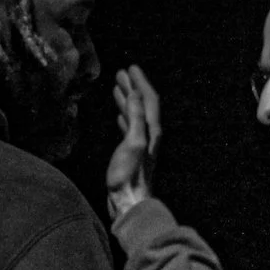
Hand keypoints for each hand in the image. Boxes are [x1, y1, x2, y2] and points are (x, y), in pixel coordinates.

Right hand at [108, 65, 160, 211]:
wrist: (129, 201)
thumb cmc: (130, 175)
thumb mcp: (133, 143)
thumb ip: (136, 118)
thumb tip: (135, 94)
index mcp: (151, 131)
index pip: (149, 100)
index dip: (140, 82)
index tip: (131, 68)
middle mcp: (149, 135)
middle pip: (143, 105)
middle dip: (133, 87)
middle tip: (121, 72)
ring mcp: (141, 144)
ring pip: (135, 115)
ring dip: (127, 100)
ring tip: (117, 87)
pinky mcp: (132, 152)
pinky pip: (129, 128)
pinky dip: (124, 116)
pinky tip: (118, 114)